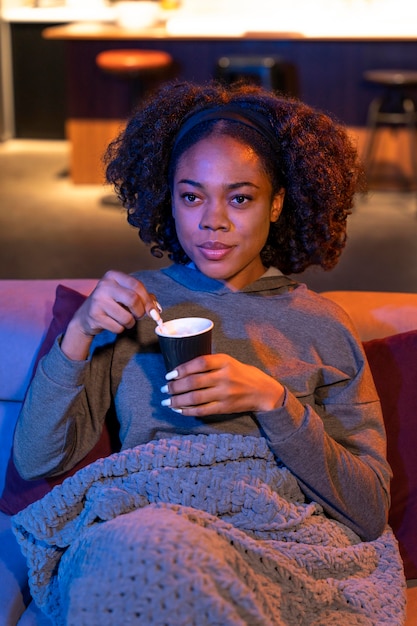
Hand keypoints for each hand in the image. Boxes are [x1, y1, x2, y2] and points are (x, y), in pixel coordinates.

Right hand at [61, 270, 159, 360]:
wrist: (85, 316)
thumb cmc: (110, 304)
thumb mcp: (124, 294)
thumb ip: (142, 298)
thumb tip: (156, 309)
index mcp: (113, 276)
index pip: (137, 285)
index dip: (147, 300)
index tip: (152, 310)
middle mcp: (104, 285)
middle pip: (133, 300)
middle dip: (140, 312)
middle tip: (138, 316)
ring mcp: (98, 300)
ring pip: (127, 317)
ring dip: (130, 323)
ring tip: (124, 320)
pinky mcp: (94, 315)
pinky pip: (118, 327)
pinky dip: (120, 329)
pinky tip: (113, 323)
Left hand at [161, 354, 284, 415]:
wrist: (262, 391)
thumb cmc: (241, 373)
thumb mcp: (228, 361)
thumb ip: (210, 363)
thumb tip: (182, 369)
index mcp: (225, 361)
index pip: (199, 363)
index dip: (182, 369)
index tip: (170, 374)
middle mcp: (224, 377)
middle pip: (194, 382)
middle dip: (175, 387)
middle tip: (164, 389)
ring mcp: (225, 394)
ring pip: (195, 398)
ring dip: (177, 400)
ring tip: (167, 401)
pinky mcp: (225, 407)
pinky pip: (202, 410)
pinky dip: (188, 411)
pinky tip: (179, 410)